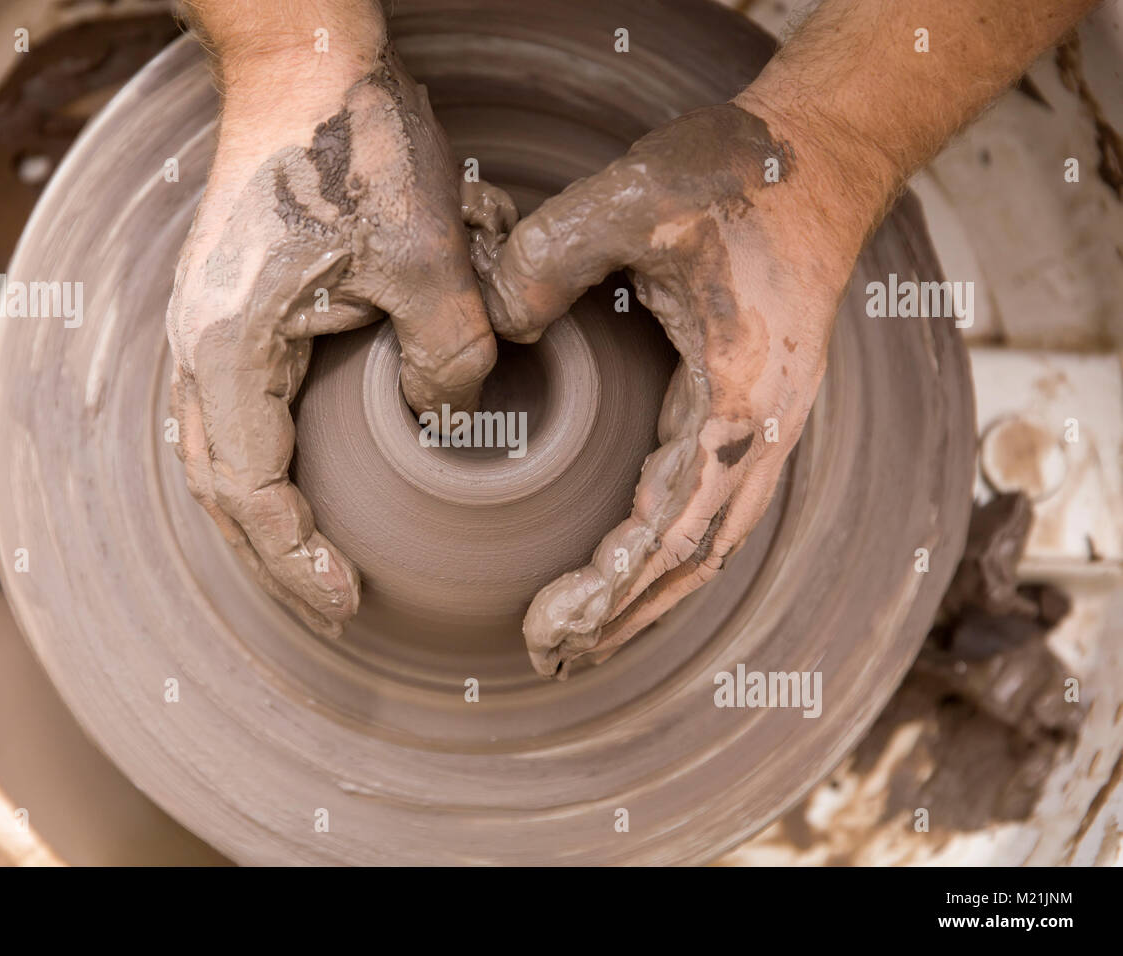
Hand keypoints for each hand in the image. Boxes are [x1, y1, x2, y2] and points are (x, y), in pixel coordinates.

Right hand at [167, 41, 496, 636]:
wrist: (303, 56)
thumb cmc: (353, 143)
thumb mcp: (427, 257)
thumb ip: (451, 357)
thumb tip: (454, 420)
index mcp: (231, 347)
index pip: (251, 492)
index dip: (297, 559)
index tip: (348, 599)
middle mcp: (201, 345)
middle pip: (218, 485)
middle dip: (271, 553)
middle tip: (330, 599)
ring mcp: (211, 322)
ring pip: (222, 449)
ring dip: (265, 511)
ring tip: (315, 556)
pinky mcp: (235, 301)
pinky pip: (238, 406)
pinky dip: (268, 459)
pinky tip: (309, 472)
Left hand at [477, 103, 871, 677]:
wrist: (819, 158)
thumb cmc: (736, 176)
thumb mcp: (632, 199)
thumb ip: (548, 260)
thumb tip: (494, 333)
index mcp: (739, 398)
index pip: (673, 527)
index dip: (609, 586)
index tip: (548, 624)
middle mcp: (763, 430)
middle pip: (697, 558)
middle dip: (626, 615)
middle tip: (553, 655)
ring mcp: (765, 425)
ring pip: (712, 542)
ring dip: (650, 596)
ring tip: (586, 636)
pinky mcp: (752, 412)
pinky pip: (713, 504)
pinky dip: (669, 552)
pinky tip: (630, 566)